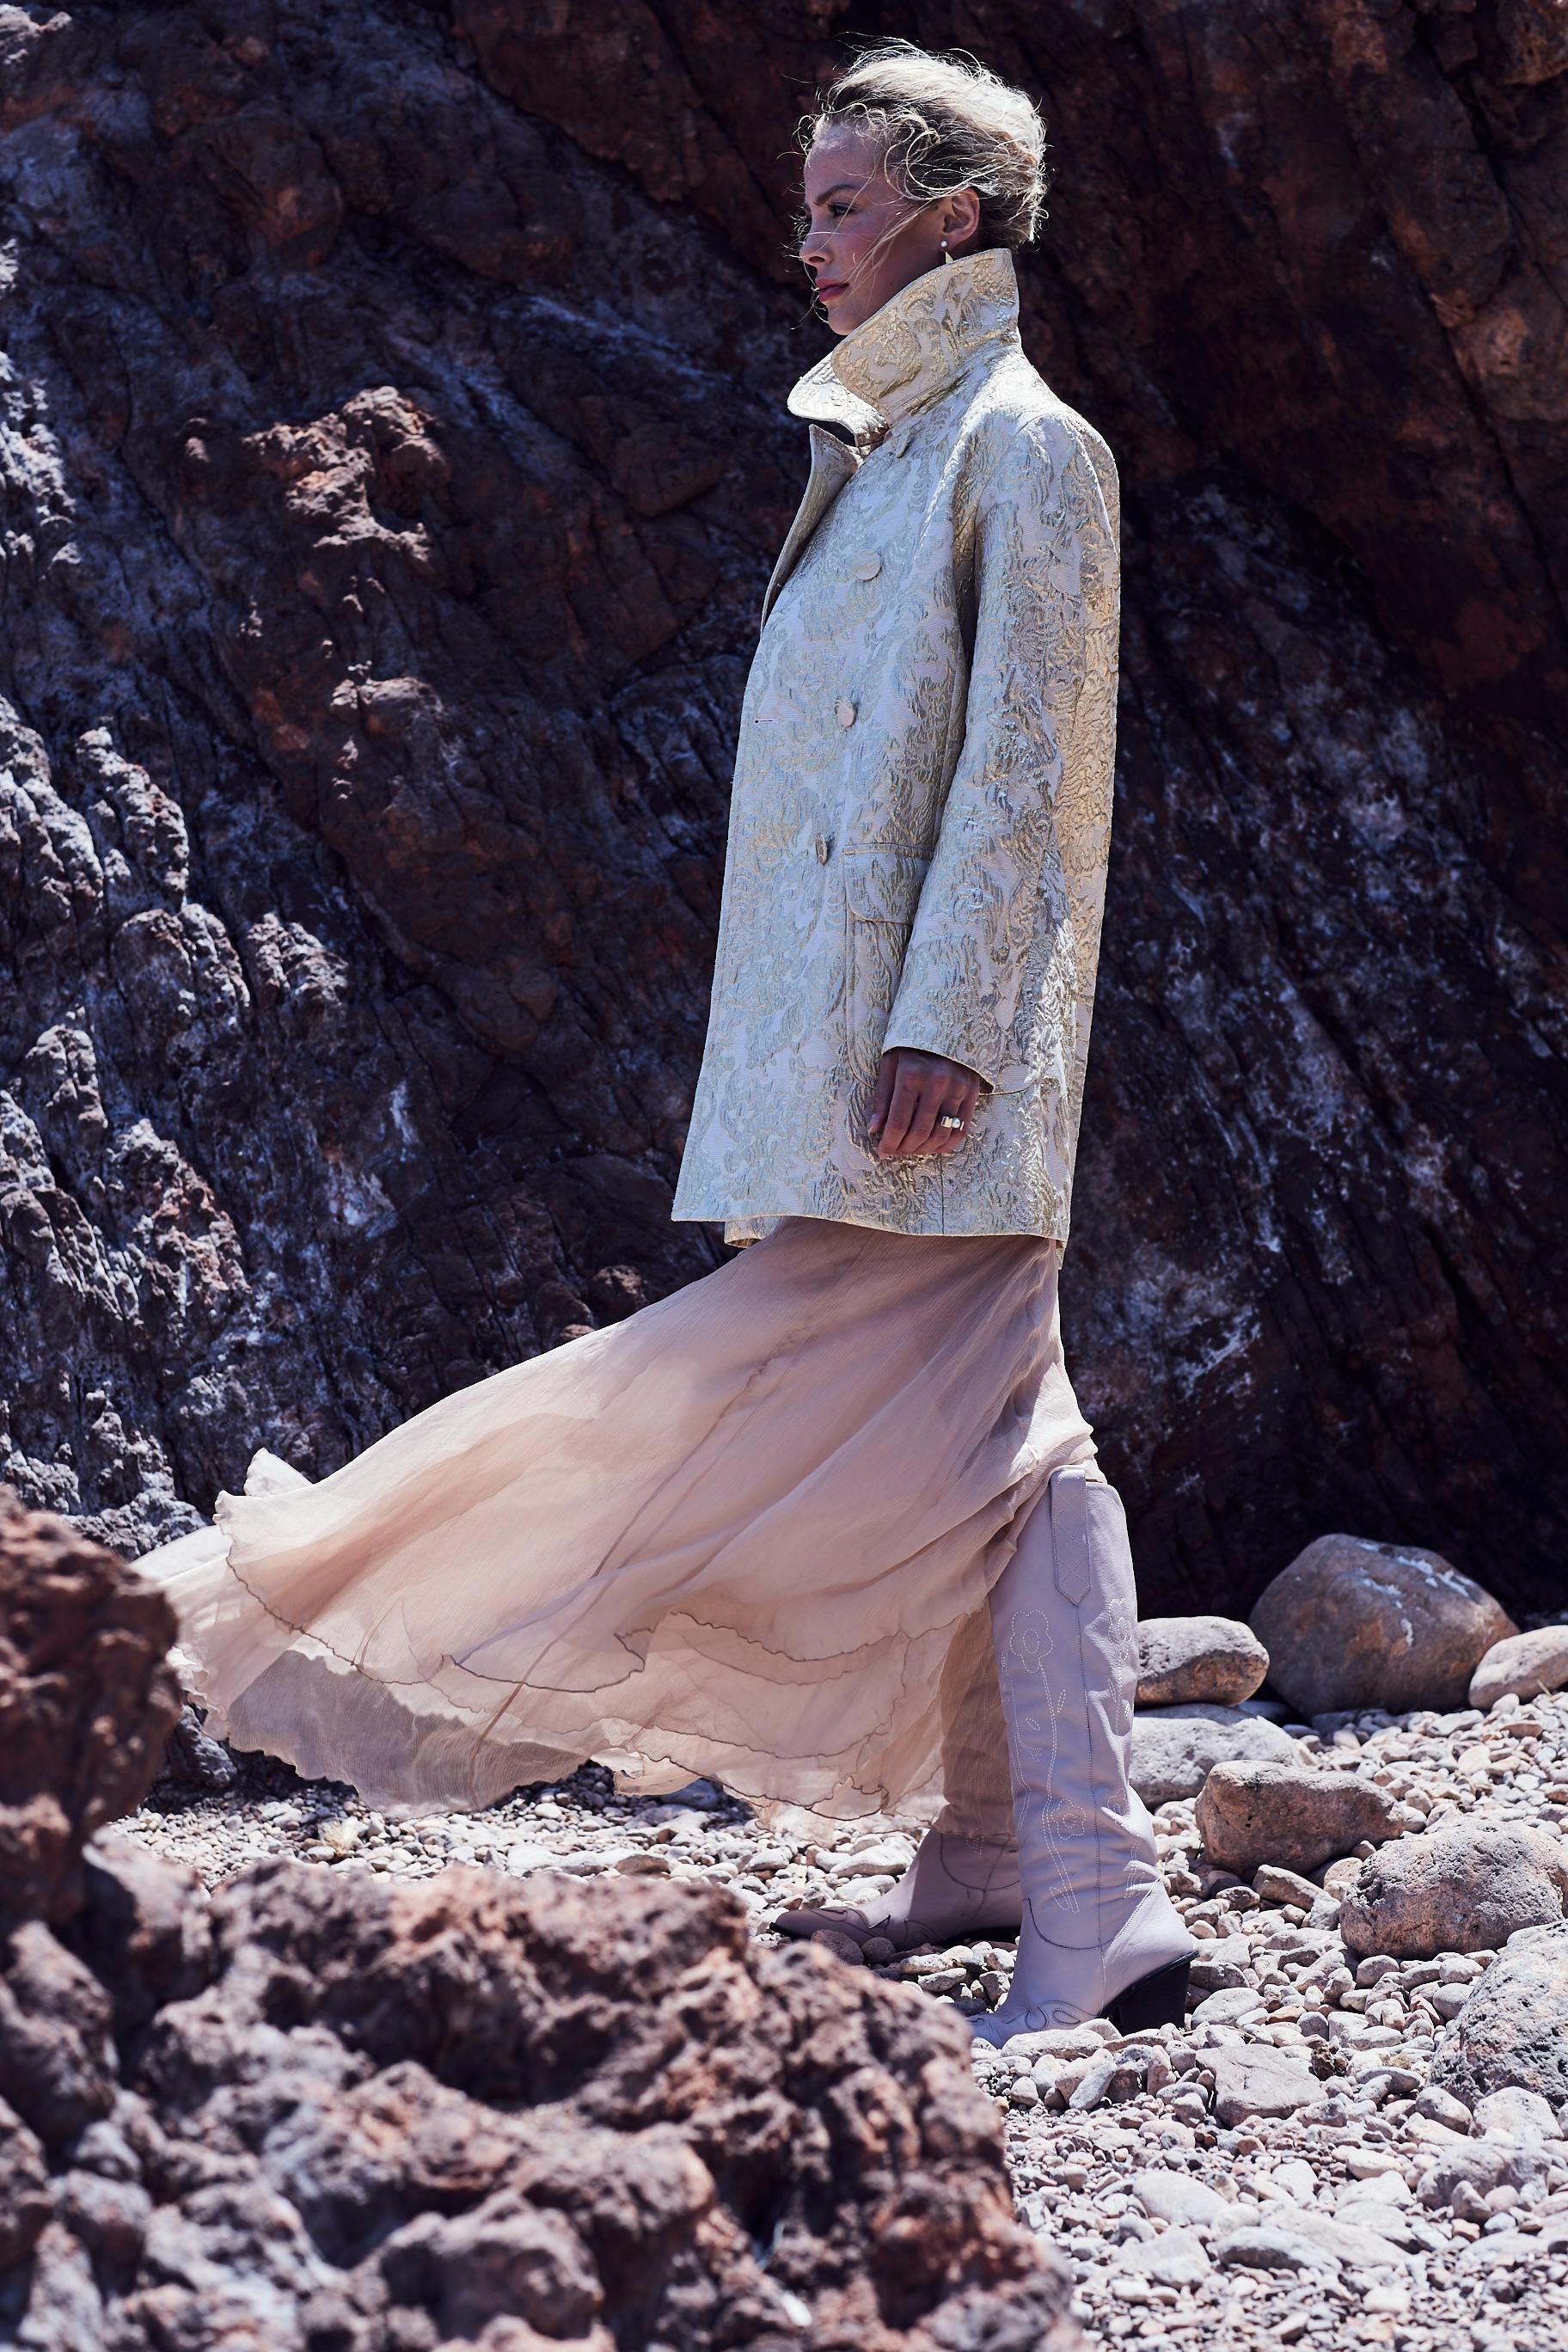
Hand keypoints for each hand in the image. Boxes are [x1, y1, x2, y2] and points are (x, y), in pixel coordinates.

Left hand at [868, 1049, 985, 1158]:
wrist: (947, 1025)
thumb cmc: (912, 1045)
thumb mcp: (890, 1064)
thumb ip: (883, 1098)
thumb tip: (874, 1130)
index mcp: (912, 1074)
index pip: (898, 1122)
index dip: (888, 1142)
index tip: (881, 1151)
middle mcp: (937, 1083)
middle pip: (919, 1132)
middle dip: (903, 1149)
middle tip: (895, 1152)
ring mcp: (958, 1088)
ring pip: (940, 1134)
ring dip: (923, 1149)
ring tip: (911, 1150)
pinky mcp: (973, 1093)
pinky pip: (961, 1129)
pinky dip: (946, 1145)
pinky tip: (932, 1146)